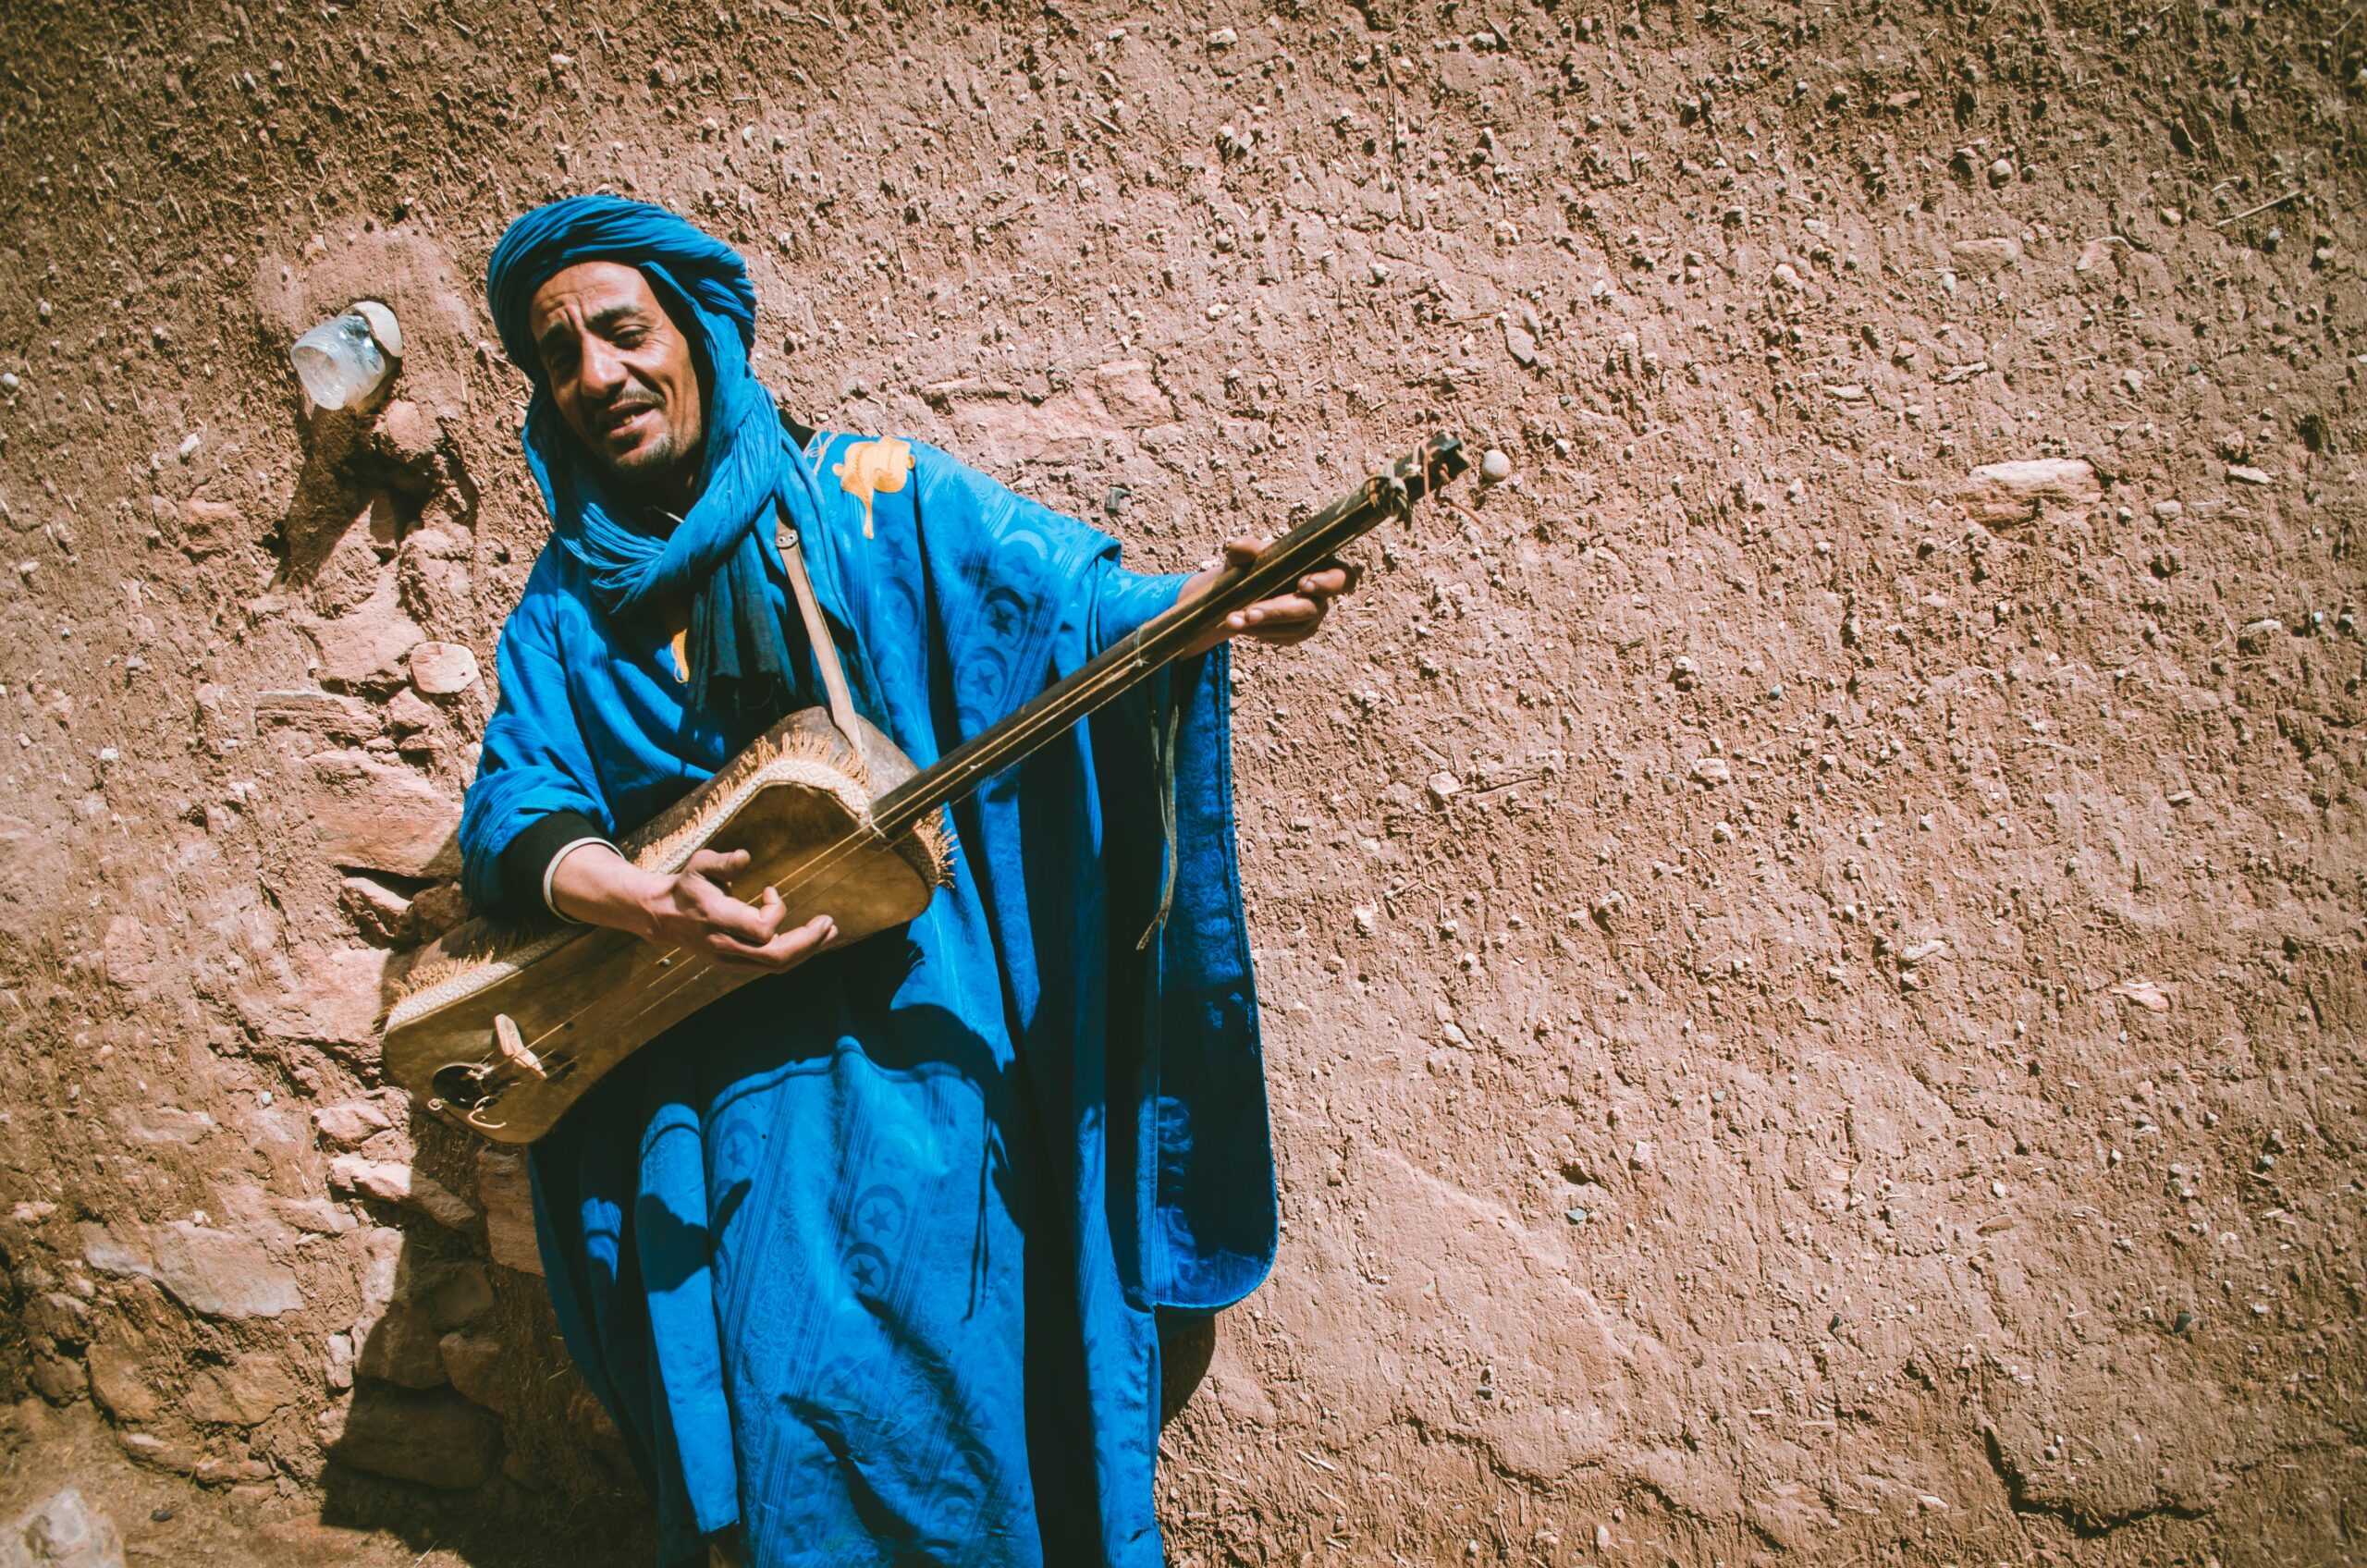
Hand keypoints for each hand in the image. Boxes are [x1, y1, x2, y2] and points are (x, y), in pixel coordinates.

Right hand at [551, 843, 836, 970]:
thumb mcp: (699, 864)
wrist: (664, 916)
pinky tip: (811, 939)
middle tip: (828, 923)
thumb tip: (744, 857)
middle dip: (808, 942)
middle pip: (776, 957)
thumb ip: (722, 862)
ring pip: (776, 965)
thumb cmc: (687, 885)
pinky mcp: (736, 963)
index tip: (771, 890)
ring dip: (807, 949)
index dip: (776, 912)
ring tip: (829, 932)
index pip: (761, 931)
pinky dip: (795, 953)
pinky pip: (771, 965)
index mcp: (718, 920)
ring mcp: (731, 959)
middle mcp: (725, 945)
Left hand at [1181, 537, 1361, 656]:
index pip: (1343, 578)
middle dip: (1277, 612)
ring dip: (1262, 626)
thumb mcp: (1249, 553)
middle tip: (1248, 613)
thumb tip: (1237, 546)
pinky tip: (1239, 627)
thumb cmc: (1256, 562)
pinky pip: (1283, 638)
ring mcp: (1312, 617)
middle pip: (1309, 609)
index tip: (1303, 584)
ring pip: (1294, 628)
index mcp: (1321, 566)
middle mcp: (1322, 595)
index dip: (1328, 584)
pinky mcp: (1298, 633)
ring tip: (1231, 621)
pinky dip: (1260, 633)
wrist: (1243, 586)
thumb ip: (1247, 548)